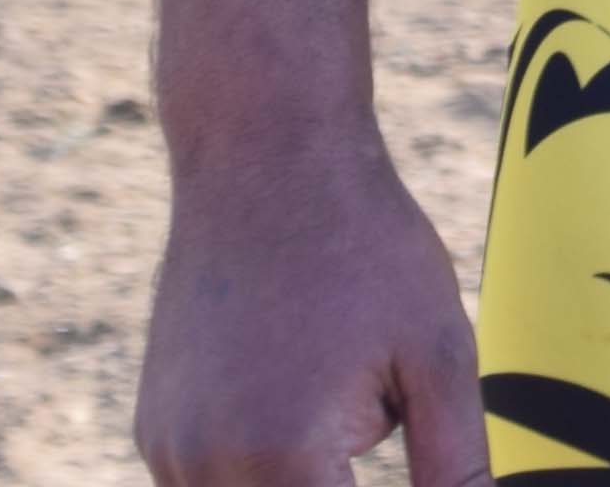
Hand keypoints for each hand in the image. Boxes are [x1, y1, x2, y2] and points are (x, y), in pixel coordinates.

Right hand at [132, 127, 478, 486]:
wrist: (264, 155)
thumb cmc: (365, 246)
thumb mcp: (439, 355)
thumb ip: (456, 468)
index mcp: (281, 457)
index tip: (403, 444)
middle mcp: (205, 467)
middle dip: (339, 485)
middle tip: (369, 412)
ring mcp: (168, 451)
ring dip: (300, 486)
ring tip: (337, 399)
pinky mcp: (153, 429)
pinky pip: (209, 486)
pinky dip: (259, 475)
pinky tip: (299, 399)